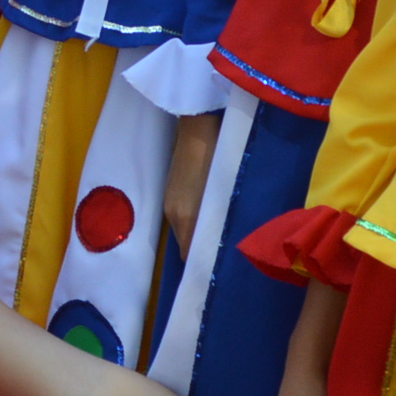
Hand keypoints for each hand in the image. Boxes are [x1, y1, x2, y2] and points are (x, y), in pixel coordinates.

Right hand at [162, 112, 221, 261]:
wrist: (198, 125)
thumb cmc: (217, 157)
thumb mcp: (223, 192)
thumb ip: (221, 220)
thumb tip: (225, 244)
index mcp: (186, 217)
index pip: (190, 255)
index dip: (203, 265)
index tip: (221, 269)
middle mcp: (173, 214)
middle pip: (186, 245)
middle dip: (201, 252)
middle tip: (225, 255)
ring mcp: (170, 201)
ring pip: (184, 231)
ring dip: (198, 236)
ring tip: (219, 236)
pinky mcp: (171, 190)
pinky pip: (181, 216)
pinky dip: (193, 222)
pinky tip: (209, 214)